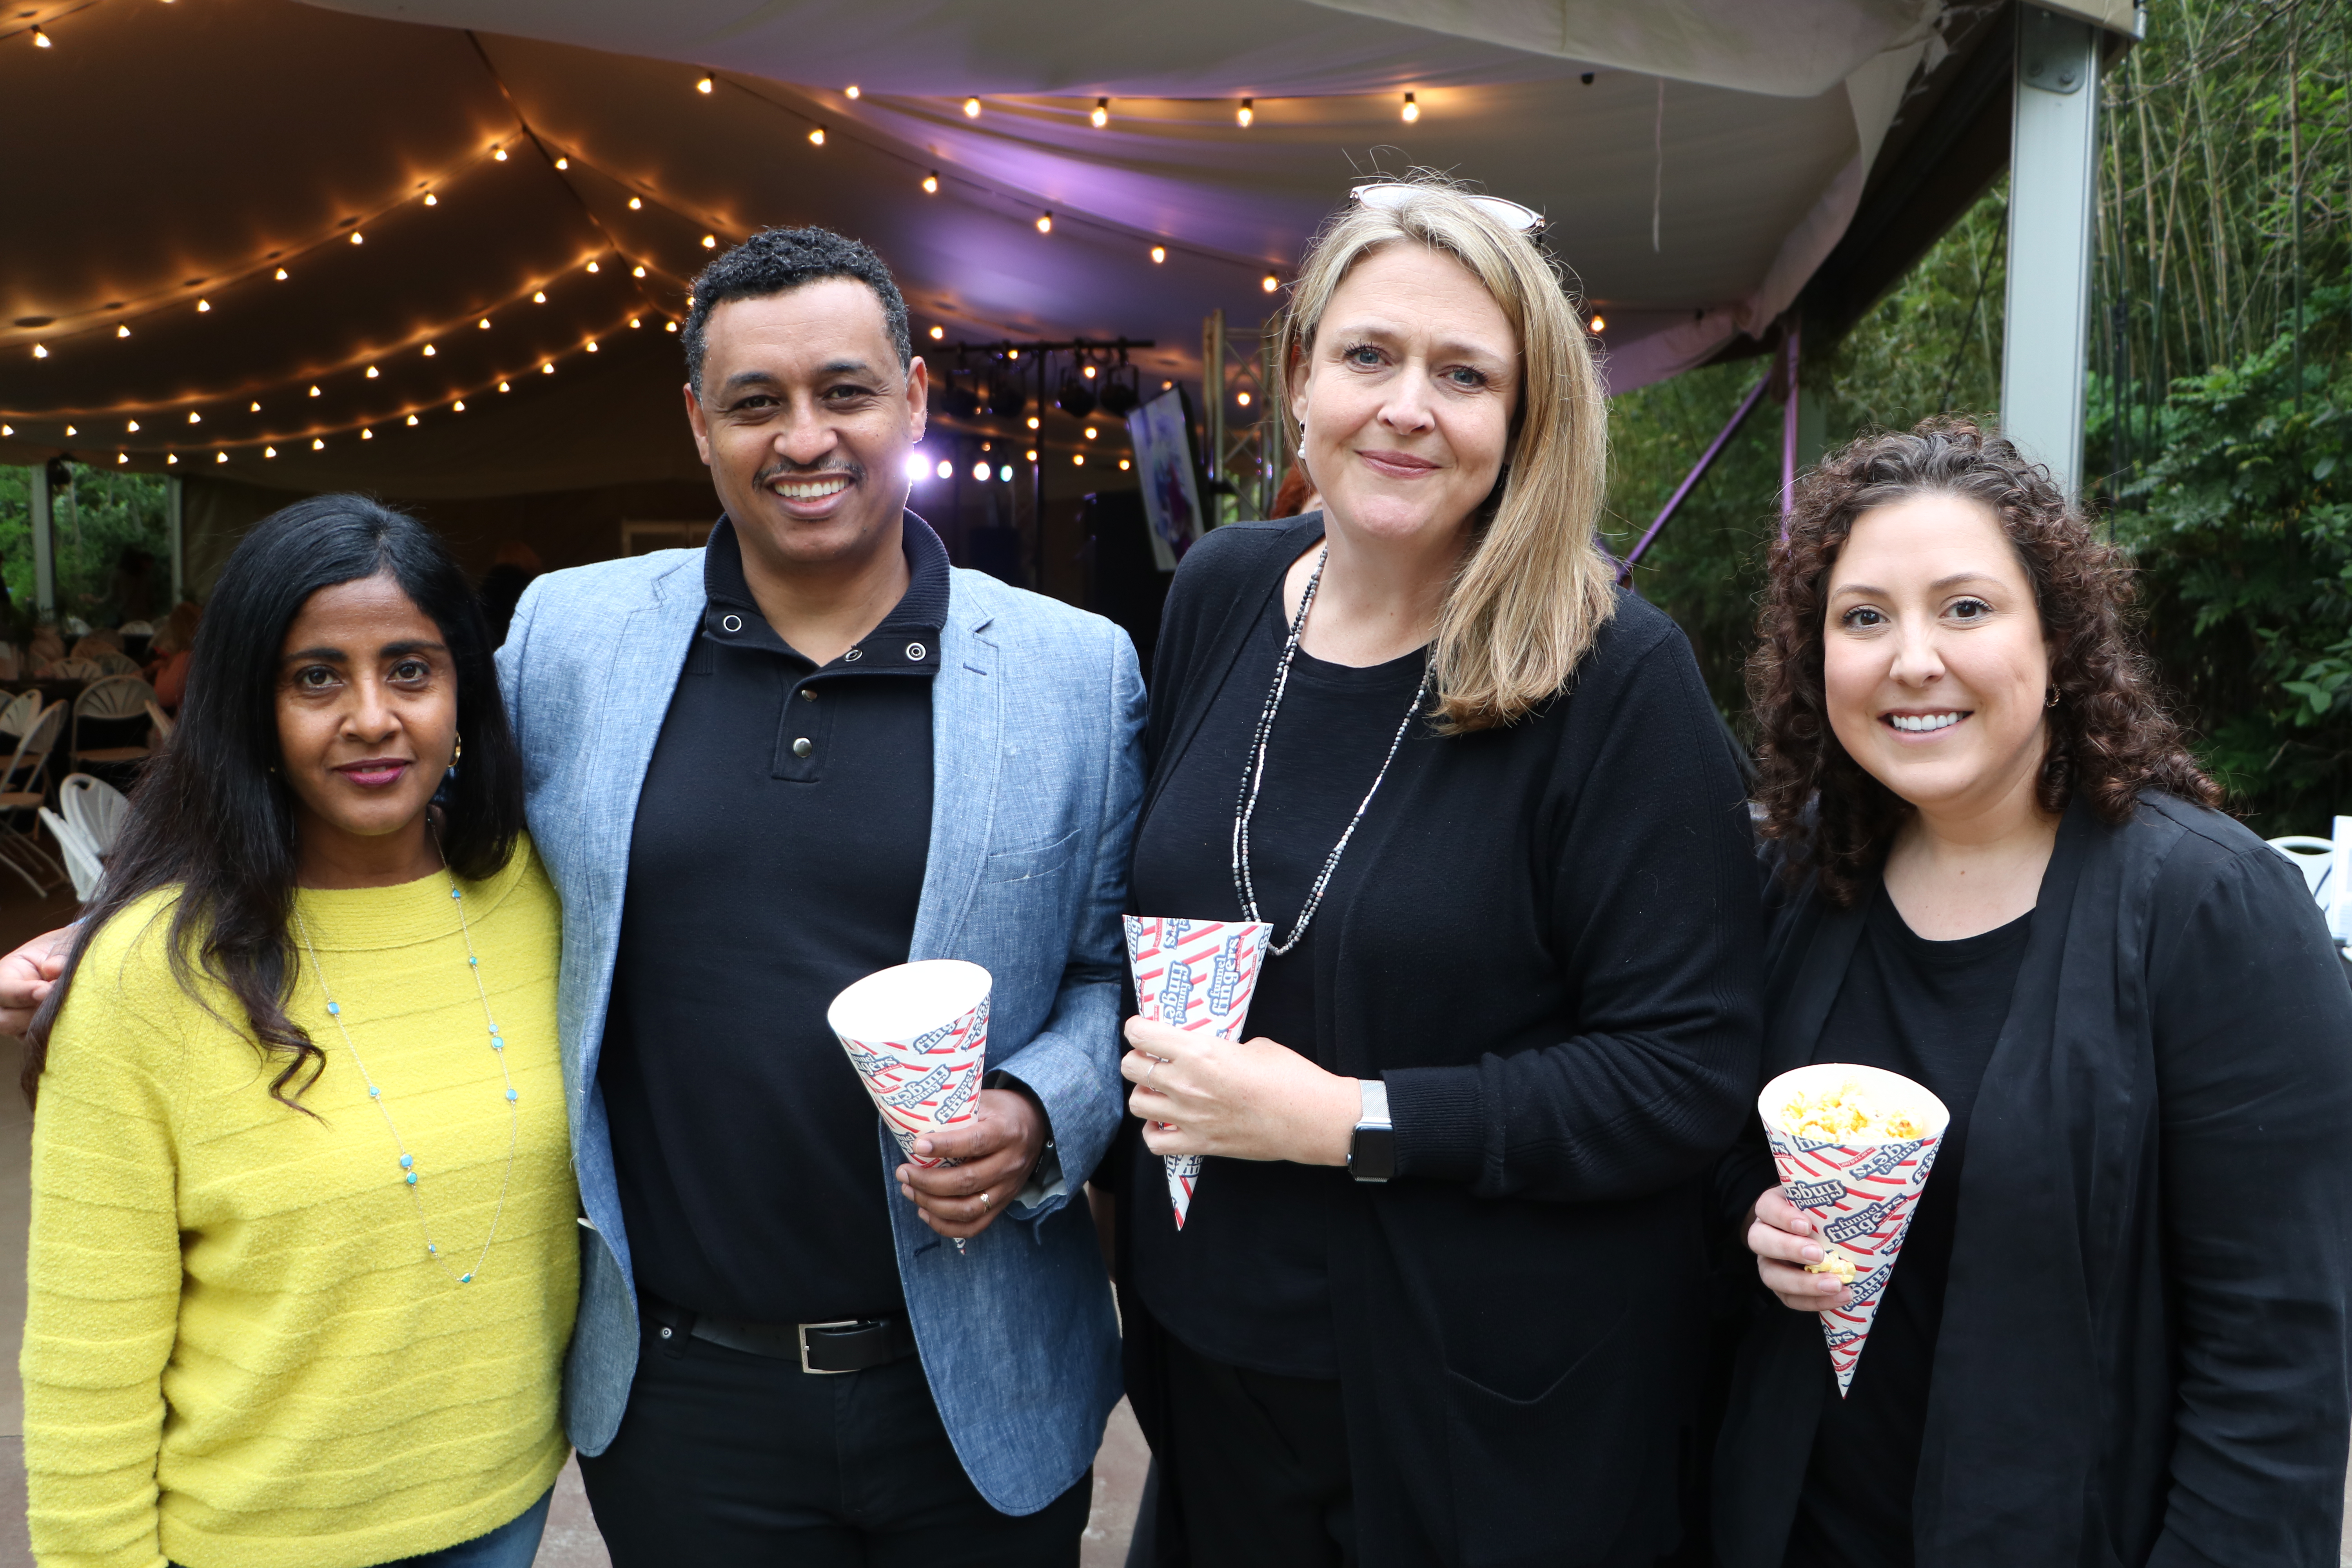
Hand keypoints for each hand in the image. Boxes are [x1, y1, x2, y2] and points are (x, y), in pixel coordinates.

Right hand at [0, 926, 71, 1037]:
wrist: (77, 963)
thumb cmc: (66, 951)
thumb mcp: (64, 945)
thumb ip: (60, 955)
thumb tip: (54, 968)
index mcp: (6, 974)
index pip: (2, 989)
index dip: (22, 993)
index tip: (46, 990)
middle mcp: (6, 1002)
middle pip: (4, 1020)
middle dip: (32, 1014)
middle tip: (61, 1002)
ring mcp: (19, 1020)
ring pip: (23, 1034)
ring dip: (48, 1024)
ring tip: (73, 1009)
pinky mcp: (35, 1034)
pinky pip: (42, 1042)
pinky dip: (57, 1034)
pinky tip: (75, 1022)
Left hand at [895, 1089, 1045, 1240]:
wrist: (1035, 1126)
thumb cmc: (1001, 1111)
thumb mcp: (985, 1102)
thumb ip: (958, 1112)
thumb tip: (916, 1118)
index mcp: (1007, 1132)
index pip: (975, 1142)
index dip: (945, 1146)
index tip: (917, 1145)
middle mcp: (1010, 1163)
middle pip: (967, 1181)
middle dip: (928, 1181)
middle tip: (903, 1172)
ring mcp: (1007, 1188)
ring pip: (968, 1208)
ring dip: (932, 1204)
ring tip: (909, 1190)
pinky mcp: (1002, 1204)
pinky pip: (974, 1226)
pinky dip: (946, 1225)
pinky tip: (925, 1211)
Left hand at [1121, 1015, 1357, 1165]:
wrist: (1313, 1119)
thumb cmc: (1291, 1077)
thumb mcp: (1254, 1045)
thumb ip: (1220, 1048)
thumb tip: (1209, 1053)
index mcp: (1199, 1051)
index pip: (1141, 1034)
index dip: (1137, 1028)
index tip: (1143, 1028)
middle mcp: (1186, 1084)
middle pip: (1131, 1067)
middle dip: (1138, 1058)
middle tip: (1153, 1058)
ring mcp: (1190, 1118)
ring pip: (1137, 1103)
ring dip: (1144, 1093)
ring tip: (1160, 1090)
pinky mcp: (1200, 1144)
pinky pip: (1155, 1143)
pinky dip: (1154, 1132)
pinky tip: (1166, 1123)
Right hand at [1749, 1185, 1850, 1311]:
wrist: (1820, 1235)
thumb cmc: (1822, 1214)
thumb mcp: (1821, 1201)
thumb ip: (1831, 1202)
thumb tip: (1865, 1199)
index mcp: (1771, 1209)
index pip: (1767, 1208)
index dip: (1782, 1217)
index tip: (1806, 1224)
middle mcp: (1764, 1235)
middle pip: (1760, 1241)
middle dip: (1789, 1249)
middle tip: (1819, 1255)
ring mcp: (1770, 1263)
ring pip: (1771, 1276)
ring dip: (1803, 1283)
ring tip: (1834, 1284)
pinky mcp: (1782, 1287)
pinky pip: (1790, 1299)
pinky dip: (1815, 1301)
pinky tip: (1840, 1297)